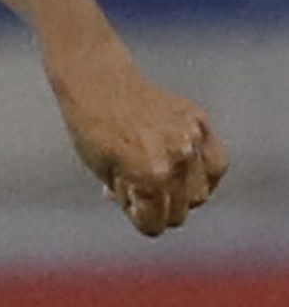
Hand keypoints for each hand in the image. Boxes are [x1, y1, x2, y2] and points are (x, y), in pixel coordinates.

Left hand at [56, 62, 226, 235]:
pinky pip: (215, 162)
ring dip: (182, 194)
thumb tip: (153, 213)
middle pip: (180, 212)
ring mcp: (192, 137)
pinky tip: (184, 167)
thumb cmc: (91, 129)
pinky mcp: (200, 120)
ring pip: (202, 193)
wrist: (97, 82)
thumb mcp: (103, 172)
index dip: (139, 219)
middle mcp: (177, 158)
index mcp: (149, 175)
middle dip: (158, 210)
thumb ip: (132, 196)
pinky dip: (203, 172)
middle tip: (141, 192)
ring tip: (160, 178)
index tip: (130, 207)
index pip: (154, 225)